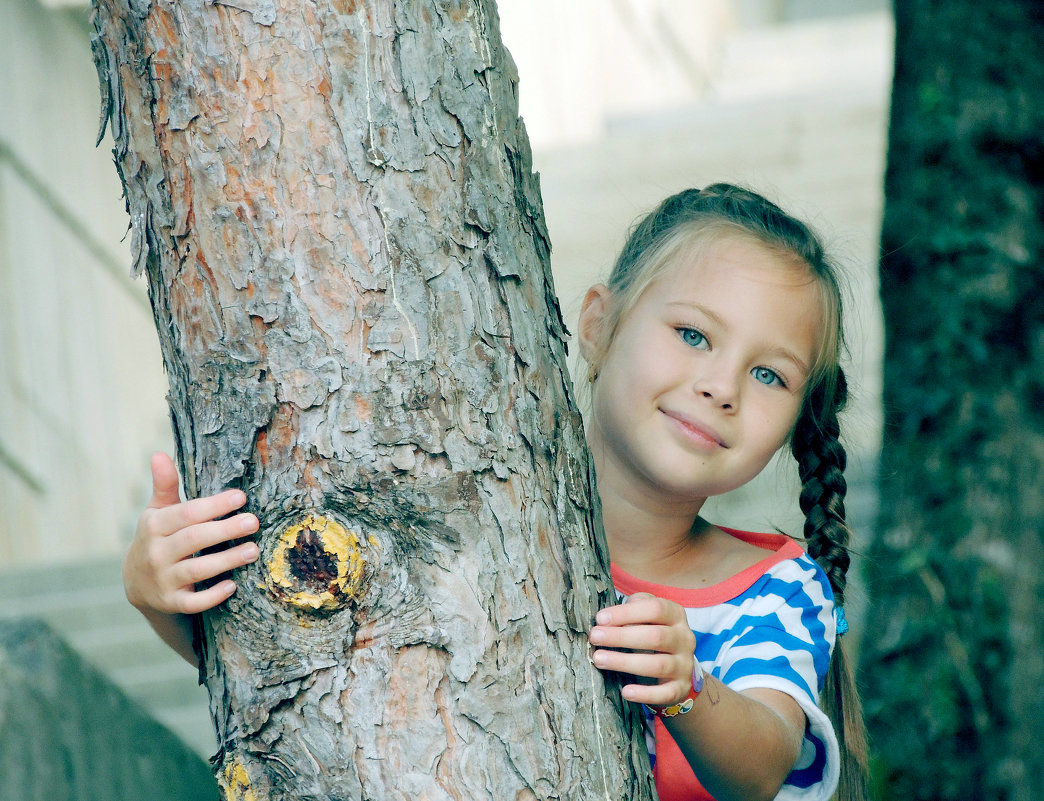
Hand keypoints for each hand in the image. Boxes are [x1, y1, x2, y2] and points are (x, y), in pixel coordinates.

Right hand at [124, 452, 260, 616]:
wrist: (136, 582)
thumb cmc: (157, 537)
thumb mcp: (157, 511)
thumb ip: (164, 485)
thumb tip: (159, 453)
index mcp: (154, 526)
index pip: (186, 514)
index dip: (214, 505)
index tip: (241, 497)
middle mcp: (156, 553)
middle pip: (194, 539)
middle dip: (225, 530)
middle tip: (254, 521)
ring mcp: (163, 580)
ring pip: (196, 571)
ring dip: (226, 561)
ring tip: (253, 550)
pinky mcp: (171, 602)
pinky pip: (192, 602)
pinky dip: (211, 596)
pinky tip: (232, 586)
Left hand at [589, 592, 696, 706]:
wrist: (677, 667)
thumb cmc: (653, 634)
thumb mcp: (647, 616)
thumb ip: (633, 609)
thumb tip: (607, 618)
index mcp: (675, 615)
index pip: (655, 609)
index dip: (626, 613)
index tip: (600, 618)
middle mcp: (684, 639)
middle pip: (656, 636)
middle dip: (621, 637)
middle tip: (595, 637)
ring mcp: (684, 665)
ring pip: (658, 665)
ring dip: (625, 662)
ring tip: (599, 659)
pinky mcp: (681, 688)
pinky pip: (665, 693)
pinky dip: (645, 694)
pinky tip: (625, 691)